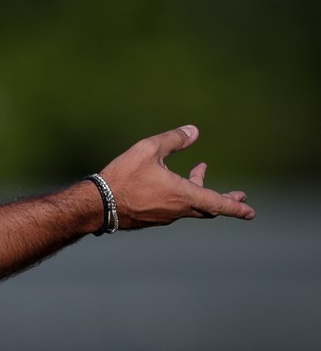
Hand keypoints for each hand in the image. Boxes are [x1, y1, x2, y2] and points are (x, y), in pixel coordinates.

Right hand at [99, 125, 255, 229]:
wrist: (98, 204)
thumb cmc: (124, 176)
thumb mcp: (148, 150)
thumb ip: (173, 140)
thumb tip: (194, 131)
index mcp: (183, 195)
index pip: (218, 203)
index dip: (236, 206)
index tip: (250, 212)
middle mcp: (178, 210)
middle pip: (208, 207)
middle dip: (224, 200)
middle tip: (238, 196)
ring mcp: (164, 217)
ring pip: (189, 206)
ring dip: (198, 191)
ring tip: (198, 172)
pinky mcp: (150, 219)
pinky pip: (173, 209)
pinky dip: (181, 197)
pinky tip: (169, 184)